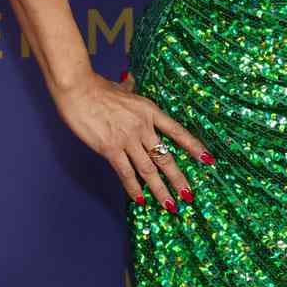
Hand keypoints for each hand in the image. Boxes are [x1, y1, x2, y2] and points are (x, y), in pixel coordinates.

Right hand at [51, 69, 213, 206]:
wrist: (78, 89)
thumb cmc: (97, 87)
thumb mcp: (122, 87)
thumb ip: (129, 89)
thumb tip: (130, 81)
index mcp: (150, 111)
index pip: (177, 132)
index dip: (193, 147)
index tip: (208, 160)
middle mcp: (143, 127)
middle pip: (166, 157)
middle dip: (179, 179)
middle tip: (189, 195)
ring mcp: (128, 139)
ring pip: (149, 170)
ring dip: (160, 190)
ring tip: (171, 205)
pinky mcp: (110, 149)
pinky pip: (126, 173)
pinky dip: (134, 188)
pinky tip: (141, 199)